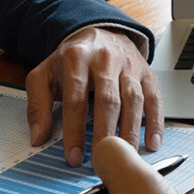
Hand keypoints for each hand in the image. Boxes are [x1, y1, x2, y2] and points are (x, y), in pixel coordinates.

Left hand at [25, 27, 163, 166]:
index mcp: (76, 59)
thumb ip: (37, 106)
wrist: (100, 33)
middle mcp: (105, 60)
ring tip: (125, 158)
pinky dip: (155, 122)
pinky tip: (152, 143)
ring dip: (130, 132)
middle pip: (108, 101)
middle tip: (102, 161)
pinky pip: (154, 99)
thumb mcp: (44, 76)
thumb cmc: (71, 60)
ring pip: (133, 100)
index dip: (75, 131)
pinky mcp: (147, 74)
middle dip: (105, 134)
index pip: (75, 99)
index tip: (74, 156)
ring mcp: (129, 66)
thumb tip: (38, 138)